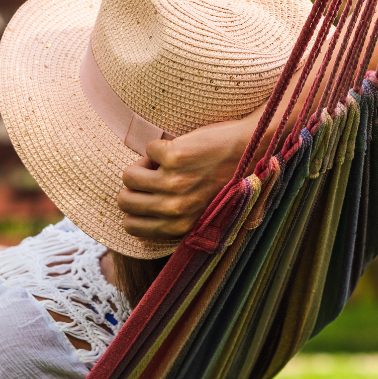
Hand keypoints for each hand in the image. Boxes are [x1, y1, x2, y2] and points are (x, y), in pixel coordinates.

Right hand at [117, 118, 251, 238]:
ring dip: (144, 165)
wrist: (253, 150)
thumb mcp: (201, 214)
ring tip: (166, 162)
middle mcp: (175, 208)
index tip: (149, 196)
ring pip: (129, 176)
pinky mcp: (175, 157)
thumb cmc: (227, 183)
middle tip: (154, 176)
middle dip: (134, 187)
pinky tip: (181, 149)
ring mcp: (174, 182)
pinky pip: (149, 149)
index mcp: (179, 226)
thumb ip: (172, 224)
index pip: (131, 226)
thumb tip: (136, 232)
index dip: (135, 208)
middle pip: (124, 201)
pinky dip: (161, 146)